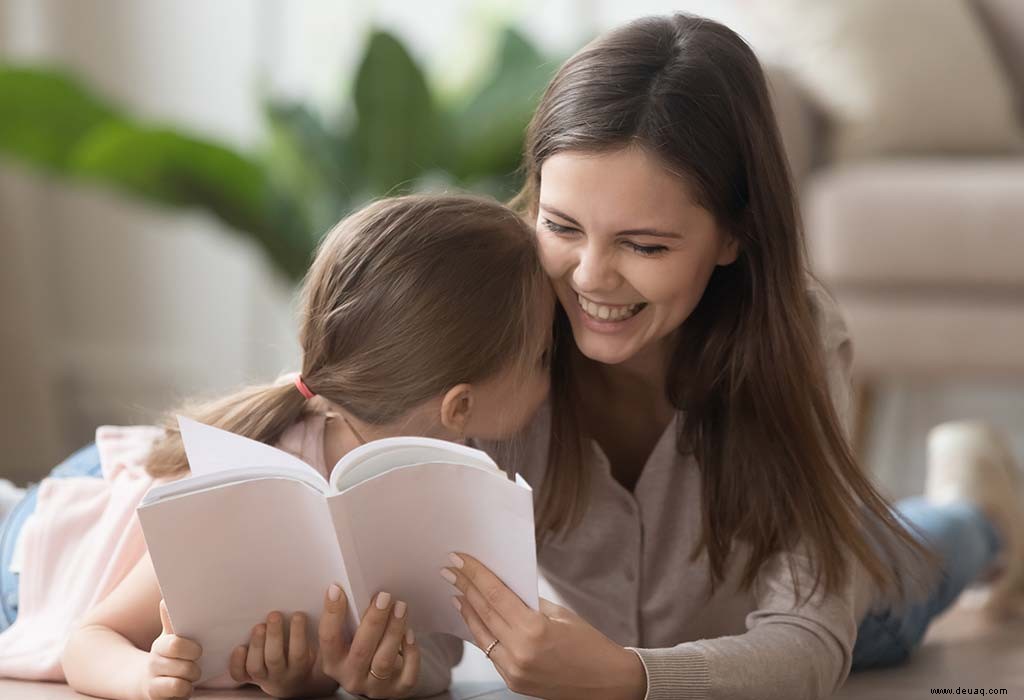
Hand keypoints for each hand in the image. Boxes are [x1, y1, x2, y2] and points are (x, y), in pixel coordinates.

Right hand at [139, 600, 202, 699]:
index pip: (176, 643)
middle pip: (182, 660)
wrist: (147, 681)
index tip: (199, 649)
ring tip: (191, 673)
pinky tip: (185, 686)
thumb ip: (173, 620)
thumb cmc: (169, 656)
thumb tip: (166, 599)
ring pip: (183, 677)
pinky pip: (178, 690)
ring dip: (192, 676)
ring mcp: (153, 677)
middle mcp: (155, 659)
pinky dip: (186, 690)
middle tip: (197, 661)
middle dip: (195, 661)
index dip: (191, 647)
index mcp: (162, 643)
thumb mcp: (172, 638)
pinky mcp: (155, 693)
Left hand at [228, 609, 334, 697]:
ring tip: (259, 626)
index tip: (299, 614)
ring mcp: (264, 677)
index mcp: (301, 667)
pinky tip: (240, 647)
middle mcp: (282, 674)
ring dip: (256, 644)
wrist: (297, 684)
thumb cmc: (312, 660)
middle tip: (274, 615)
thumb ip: (328, 630)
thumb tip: (333, 594)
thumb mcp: (324, 652)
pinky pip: (240, 675)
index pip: (298, 654)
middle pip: (274, 658)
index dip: (297, 634)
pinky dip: (237, 663)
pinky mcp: (250, 678)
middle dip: (274, 635)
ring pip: (256, 666)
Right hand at [318, 584, 420, 697]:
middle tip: (383, 596)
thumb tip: (344, 585)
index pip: (328, 638)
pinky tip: (410, 633)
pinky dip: (411, 653)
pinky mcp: (396, 691)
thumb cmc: (358, 648)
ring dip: (394, 631)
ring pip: (385, 660)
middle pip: (361, 649)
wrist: (374, 679)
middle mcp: (350, 677)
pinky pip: (407, 675)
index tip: (337, 589)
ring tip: (400, 607)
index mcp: (332, 662)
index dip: (332, 614)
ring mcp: (374, 686)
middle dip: (374, 621)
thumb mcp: (345, 639)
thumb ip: (346, 619)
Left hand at [442, 553, 647, 699]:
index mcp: (534, 630)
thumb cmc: (589, 644)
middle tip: (449, 570)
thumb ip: (529, 603)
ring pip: (481, 634)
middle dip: (464, 588)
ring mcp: (514, 671)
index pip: (495, 595)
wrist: (606, 683)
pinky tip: (474, 619)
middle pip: (483, 612)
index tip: (458, 559)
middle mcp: (520, 652)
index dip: (474, 575)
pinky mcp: (514, 683)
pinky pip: (490, 653)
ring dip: (467, 611)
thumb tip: (502, 587)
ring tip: (456, 592)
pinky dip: (480, 633)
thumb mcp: (560, 615)